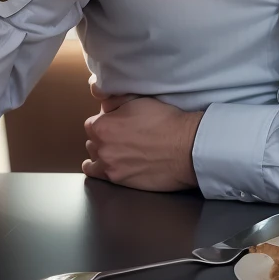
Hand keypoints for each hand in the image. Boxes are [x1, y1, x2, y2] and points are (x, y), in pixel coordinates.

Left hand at [82, 85, 203, 191]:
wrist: (185, 147)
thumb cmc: (165, 121)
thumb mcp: (138, 99)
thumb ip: (114, 101)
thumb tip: (103, 105)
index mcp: (103, 126)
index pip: (93, 123)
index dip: (106, 121)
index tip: (118, 122)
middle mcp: (101, 147)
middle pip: (93, 140)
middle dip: (104, 137)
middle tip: (121, 135)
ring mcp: (109, 166)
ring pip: (95, 157)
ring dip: (102, 152)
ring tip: (116, 150)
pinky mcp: (118, 180)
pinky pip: (95, 174)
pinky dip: (96, 168)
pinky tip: (102, 165)